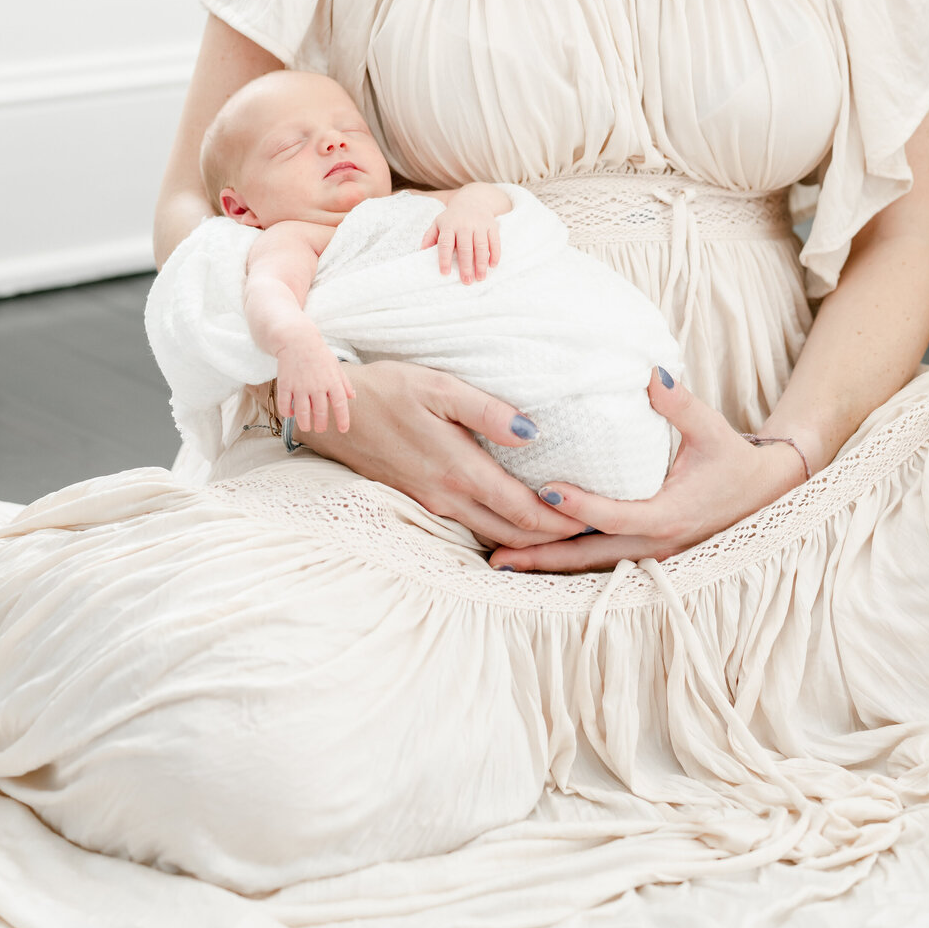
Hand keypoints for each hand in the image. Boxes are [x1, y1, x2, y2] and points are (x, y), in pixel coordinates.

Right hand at [274, 326, 355, 433]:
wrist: (297, 340)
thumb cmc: (319, 353)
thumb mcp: (336, 366)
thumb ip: (344, 382)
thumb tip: (352, 397)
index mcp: (332, 381)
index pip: (340, 404)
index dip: (343, 419)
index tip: (343, 430)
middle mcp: (317, 386)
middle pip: (320, 412)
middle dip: (321, 425)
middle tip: (320, 429)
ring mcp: (300, 386)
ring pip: (302, 413)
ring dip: (305, 423)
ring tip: (307, 427)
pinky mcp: (285, 384)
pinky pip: (285, 405)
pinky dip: (287, 413)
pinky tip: (291, 414)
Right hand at [293, 360, 586, 549]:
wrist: (331, 414)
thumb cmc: (387, 391)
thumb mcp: (439, 387)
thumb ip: (487, 411)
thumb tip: (534, 433)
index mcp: (458, 470)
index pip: (522, 511)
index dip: (561, 520)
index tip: (597, 517)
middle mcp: (447, 497)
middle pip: (513, 534)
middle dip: (555, 539)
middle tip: (595, 531)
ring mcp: (432, 504)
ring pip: (492, 536)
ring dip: (531, 540)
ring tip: (566, 533)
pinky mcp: (422, 502)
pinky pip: (470, 528)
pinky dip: (502, 533)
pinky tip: (518, 523)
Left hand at [421, 195, 501, 283]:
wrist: (473, 200)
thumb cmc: (452, 217)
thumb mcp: (438, 223)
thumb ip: (430, 237)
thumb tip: (421, 251)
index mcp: (449, 225)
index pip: (445, 243)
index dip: (445, 259)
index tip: (445, 273)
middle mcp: (464, 224)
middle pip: (465, 247)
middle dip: (466, 266)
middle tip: (466, 281)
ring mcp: (479, 224)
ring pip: (481, 246)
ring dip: (481, 263)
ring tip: (480, 278)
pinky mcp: (492, 226)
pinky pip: (495, 241)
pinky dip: (495, 254)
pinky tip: (492, 265)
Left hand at [489, 370, 808, 572]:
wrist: (764, 496)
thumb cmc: (734, 460)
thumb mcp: (711, 429)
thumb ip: (679, 403)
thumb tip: (650, 371)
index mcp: (669, 515)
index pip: (615, 515)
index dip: (580, 507)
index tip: (545, 492)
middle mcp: (656, 543)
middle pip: (590, 556)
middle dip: (543, 557)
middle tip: (497, 556)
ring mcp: (651, 556)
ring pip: (591, 566)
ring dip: (548, 564)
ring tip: (502, 562)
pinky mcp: (647, 556)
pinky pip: (601, 562)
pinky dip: (567, 561)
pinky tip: (536, 557)